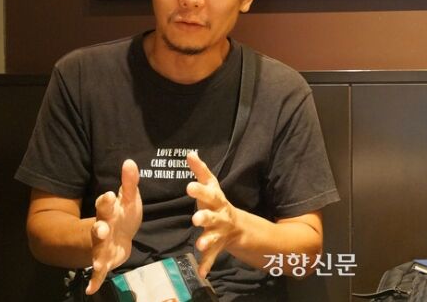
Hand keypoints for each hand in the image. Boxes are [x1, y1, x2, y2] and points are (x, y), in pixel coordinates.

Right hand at [86, 159, 141, 294]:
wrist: (112, 236)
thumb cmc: (121, 215)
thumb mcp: (128, 199)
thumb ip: (129, 182)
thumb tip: (130, 161)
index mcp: (108, 212)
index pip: (105, 205)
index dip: (106, 201)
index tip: (108, 195)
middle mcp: (102, 229)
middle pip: (99, 228)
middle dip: (99, 228)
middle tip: (100, 228)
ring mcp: (100, 247)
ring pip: (98, 251)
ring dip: (97, 257)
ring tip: (97, 263)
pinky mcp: (104, 261)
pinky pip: (99, 272)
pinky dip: (95, 280)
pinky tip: (91, 289)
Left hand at [186, 152, 239, 278]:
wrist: (237, 226)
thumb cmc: (217, 203)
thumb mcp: (212, 186)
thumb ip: (200, 171)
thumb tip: (190, 153)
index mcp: (216, 200)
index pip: (209, 193)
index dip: (200, 190)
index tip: (189, 186)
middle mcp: (220, 215)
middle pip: (213, 215)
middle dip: (205, 217)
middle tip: (196, 218)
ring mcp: (219, 232)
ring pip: (214, 237)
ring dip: (208, 240)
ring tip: (200, 245)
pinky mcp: (217, 247)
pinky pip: (212, 257)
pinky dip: (207, 265)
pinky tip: (201, 273)